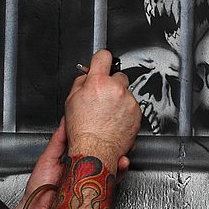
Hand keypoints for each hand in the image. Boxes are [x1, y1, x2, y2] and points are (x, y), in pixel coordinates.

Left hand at [14, 118, 132, 208]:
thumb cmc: (38, 188)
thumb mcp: (48, 158)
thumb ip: (59, 140)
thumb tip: (66, 121)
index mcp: (74, 163)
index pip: (91, 149)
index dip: (101, 141)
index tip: (108, 131)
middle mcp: (84, 174)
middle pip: (105, 159)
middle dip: (116, 150)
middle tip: (124, 141)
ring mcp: (91, 184)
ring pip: (111, 170)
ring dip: (120, 161)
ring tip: (123, 153)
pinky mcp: (95, 196)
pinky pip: (110, 184)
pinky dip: (118, 174)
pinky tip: (121, 165)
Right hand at [64, 49, 140, 169]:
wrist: (95, 151)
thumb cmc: (82, 131)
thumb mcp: (71, 101)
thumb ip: (80, 83)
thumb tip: (87, 75)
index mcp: (98, 82)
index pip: (103, 56)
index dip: (101, 60)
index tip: (101, 63)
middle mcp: (116, 89)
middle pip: (118, 76)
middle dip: (111, 84)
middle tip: (102, 98)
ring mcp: (129, 101)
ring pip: (125, 93)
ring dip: (118, 100)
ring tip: (107, 115)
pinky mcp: (137, 113)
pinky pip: (132, 107)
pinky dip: (125, 112)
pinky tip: (114, 121)